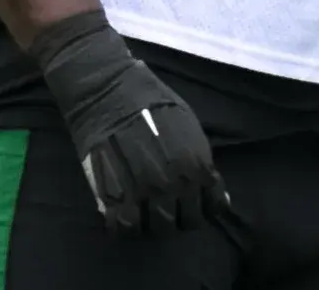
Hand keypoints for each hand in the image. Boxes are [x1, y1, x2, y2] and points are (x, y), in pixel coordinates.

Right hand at [34, 10, 234, 236]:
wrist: (105, 90)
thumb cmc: (149, 101)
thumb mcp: (187, 124)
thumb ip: (201, 157)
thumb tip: (213, 186)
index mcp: (195, 165)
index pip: (212, 205)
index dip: (205, 205)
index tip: (196, 200)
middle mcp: (173, 184)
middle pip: (187, 222)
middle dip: (182, 216)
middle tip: (170, 206)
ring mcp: (143, 193)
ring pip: (158, 229)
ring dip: (155, 223)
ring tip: (147, 210)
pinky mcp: (112, 196)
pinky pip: (125, 227)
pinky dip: (127, 226)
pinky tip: (125, 213)